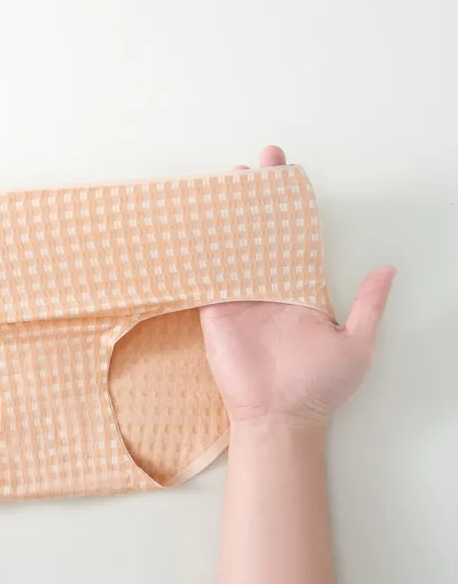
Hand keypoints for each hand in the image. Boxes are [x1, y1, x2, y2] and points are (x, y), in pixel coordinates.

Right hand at [199, 146, 394, 426]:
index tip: (288, 174)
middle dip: (257, 200)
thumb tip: (388, 269)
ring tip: (224, 185)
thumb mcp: (357, 344)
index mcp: (301, 289)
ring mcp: (240, 298)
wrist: (281, 417)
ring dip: (226, 218)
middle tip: (255, 166)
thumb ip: (368, 305)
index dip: (291, 207)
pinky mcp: (215, 311)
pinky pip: (206, 276)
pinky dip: (200, 253)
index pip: (295, 238)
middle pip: (260, 234)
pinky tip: (196, 226)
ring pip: (231, 248)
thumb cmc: (320, 386)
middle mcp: (269, 288)